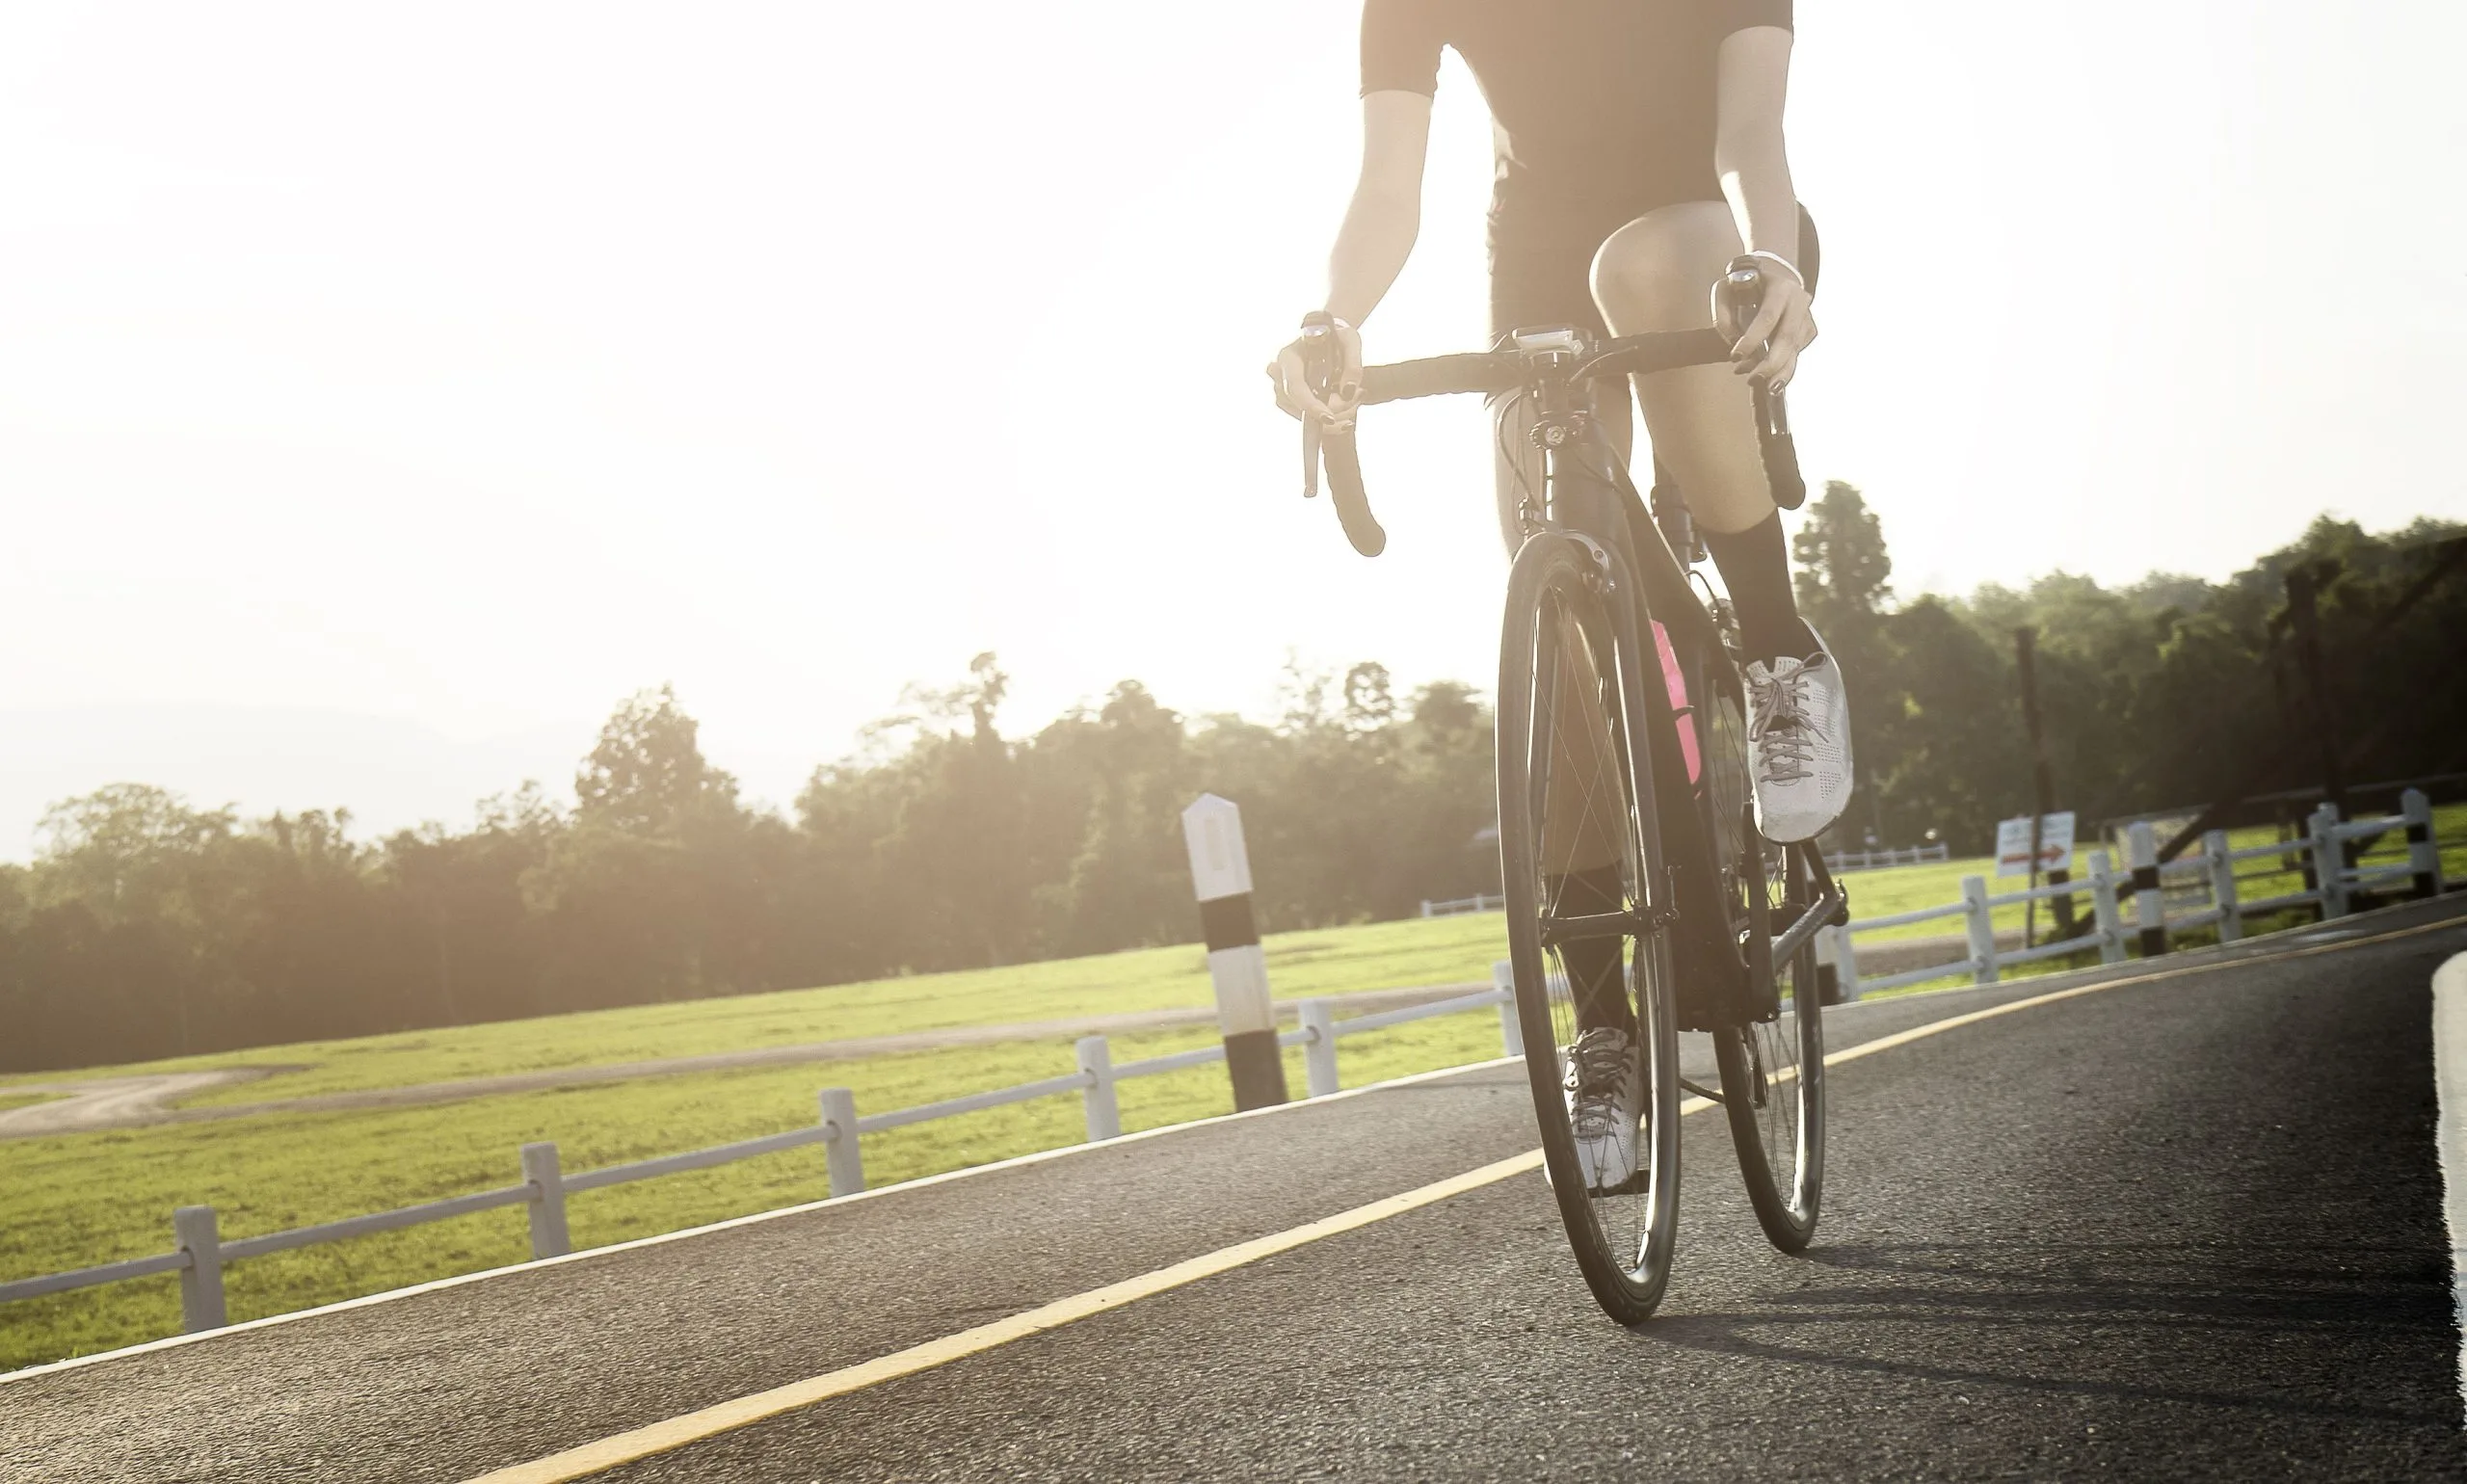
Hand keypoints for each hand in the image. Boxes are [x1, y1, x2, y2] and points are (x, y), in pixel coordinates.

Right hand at [1266, 317, 1363, 426]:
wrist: (1327, 338)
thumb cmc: (1336, 334)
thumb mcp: (1350, 341)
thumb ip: (1353, 364)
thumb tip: (1348, 391)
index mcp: (1287, 357)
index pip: (1294, 387)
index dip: (1310, 405)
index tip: (1329, 418)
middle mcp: (1279, 375)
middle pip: (1300, 406)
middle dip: (1333, 410)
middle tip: (1359, 395)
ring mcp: (1283, 391)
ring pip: (1305, 417)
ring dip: (1336, 415)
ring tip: (1357, 397)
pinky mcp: (1292, 403)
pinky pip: (1309, 419)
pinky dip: (1332, 420)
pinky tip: (1349, 409)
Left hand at [1725, 266, 1816, 390]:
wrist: (1770, 279)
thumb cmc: (1745, 286)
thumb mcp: (1726, 291)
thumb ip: (1723, 315)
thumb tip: (1733, 341)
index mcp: (1780, 287)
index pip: (1767, 317)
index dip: (1752, 339)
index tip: (1735, 356)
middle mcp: (1798, 301)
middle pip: (1788, 338)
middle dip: (1770, 363)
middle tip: (1753, 379)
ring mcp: (1806, 317)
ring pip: (1795, 351)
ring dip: (1779, 372)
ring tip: (1763, 386)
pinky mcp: (1808, 331)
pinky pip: (1796, 355)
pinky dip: (1781, 369)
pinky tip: (1767, 377)